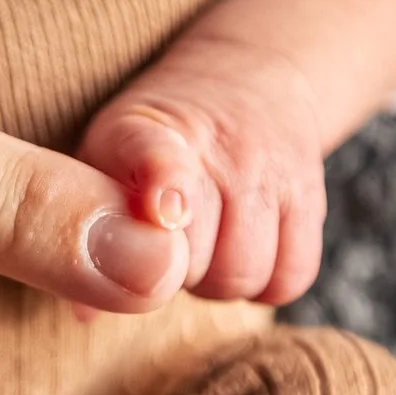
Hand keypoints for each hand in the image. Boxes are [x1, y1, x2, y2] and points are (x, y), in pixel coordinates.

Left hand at [80, 30, 326, 304]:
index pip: (158, 153)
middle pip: (197, 257)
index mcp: (142, 133)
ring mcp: (268, 170)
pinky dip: (264, 283)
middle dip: (172, 271)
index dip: (163, 180)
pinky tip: (239, 253)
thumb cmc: (152, 145)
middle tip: (162, 246)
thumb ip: (87, 229)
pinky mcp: (311, 196)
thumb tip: (84, 313)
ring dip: (216, 280)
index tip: (164, 211)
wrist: (245, 82)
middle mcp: (214, 147)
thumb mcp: (106, 162)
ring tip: (201, 247)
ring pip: (245, 274)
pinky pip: (290, 278)